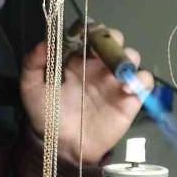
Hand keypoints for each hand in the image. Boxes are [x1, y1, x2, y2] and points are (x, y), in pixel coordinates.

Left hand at [20, 28, 153, 164]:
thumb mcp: (31, 89)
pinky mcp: (130, 100)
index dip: (90, 29)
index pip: (89, 34)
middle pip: (114, 41)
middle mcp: (98, 67)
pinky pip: (145, 81)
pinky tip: (126, 88)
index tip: (85, 33)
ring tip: (116, 70)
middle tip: (103, 48)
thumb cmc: (47, 116)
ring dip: (127, 57)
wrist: (62, 147)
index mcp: (77, 60)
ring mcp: (115, 82)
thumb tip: (44, 42)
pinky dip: (140, 79)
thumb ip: (33, 64)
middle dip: (112, 38)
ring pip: (131, 57)